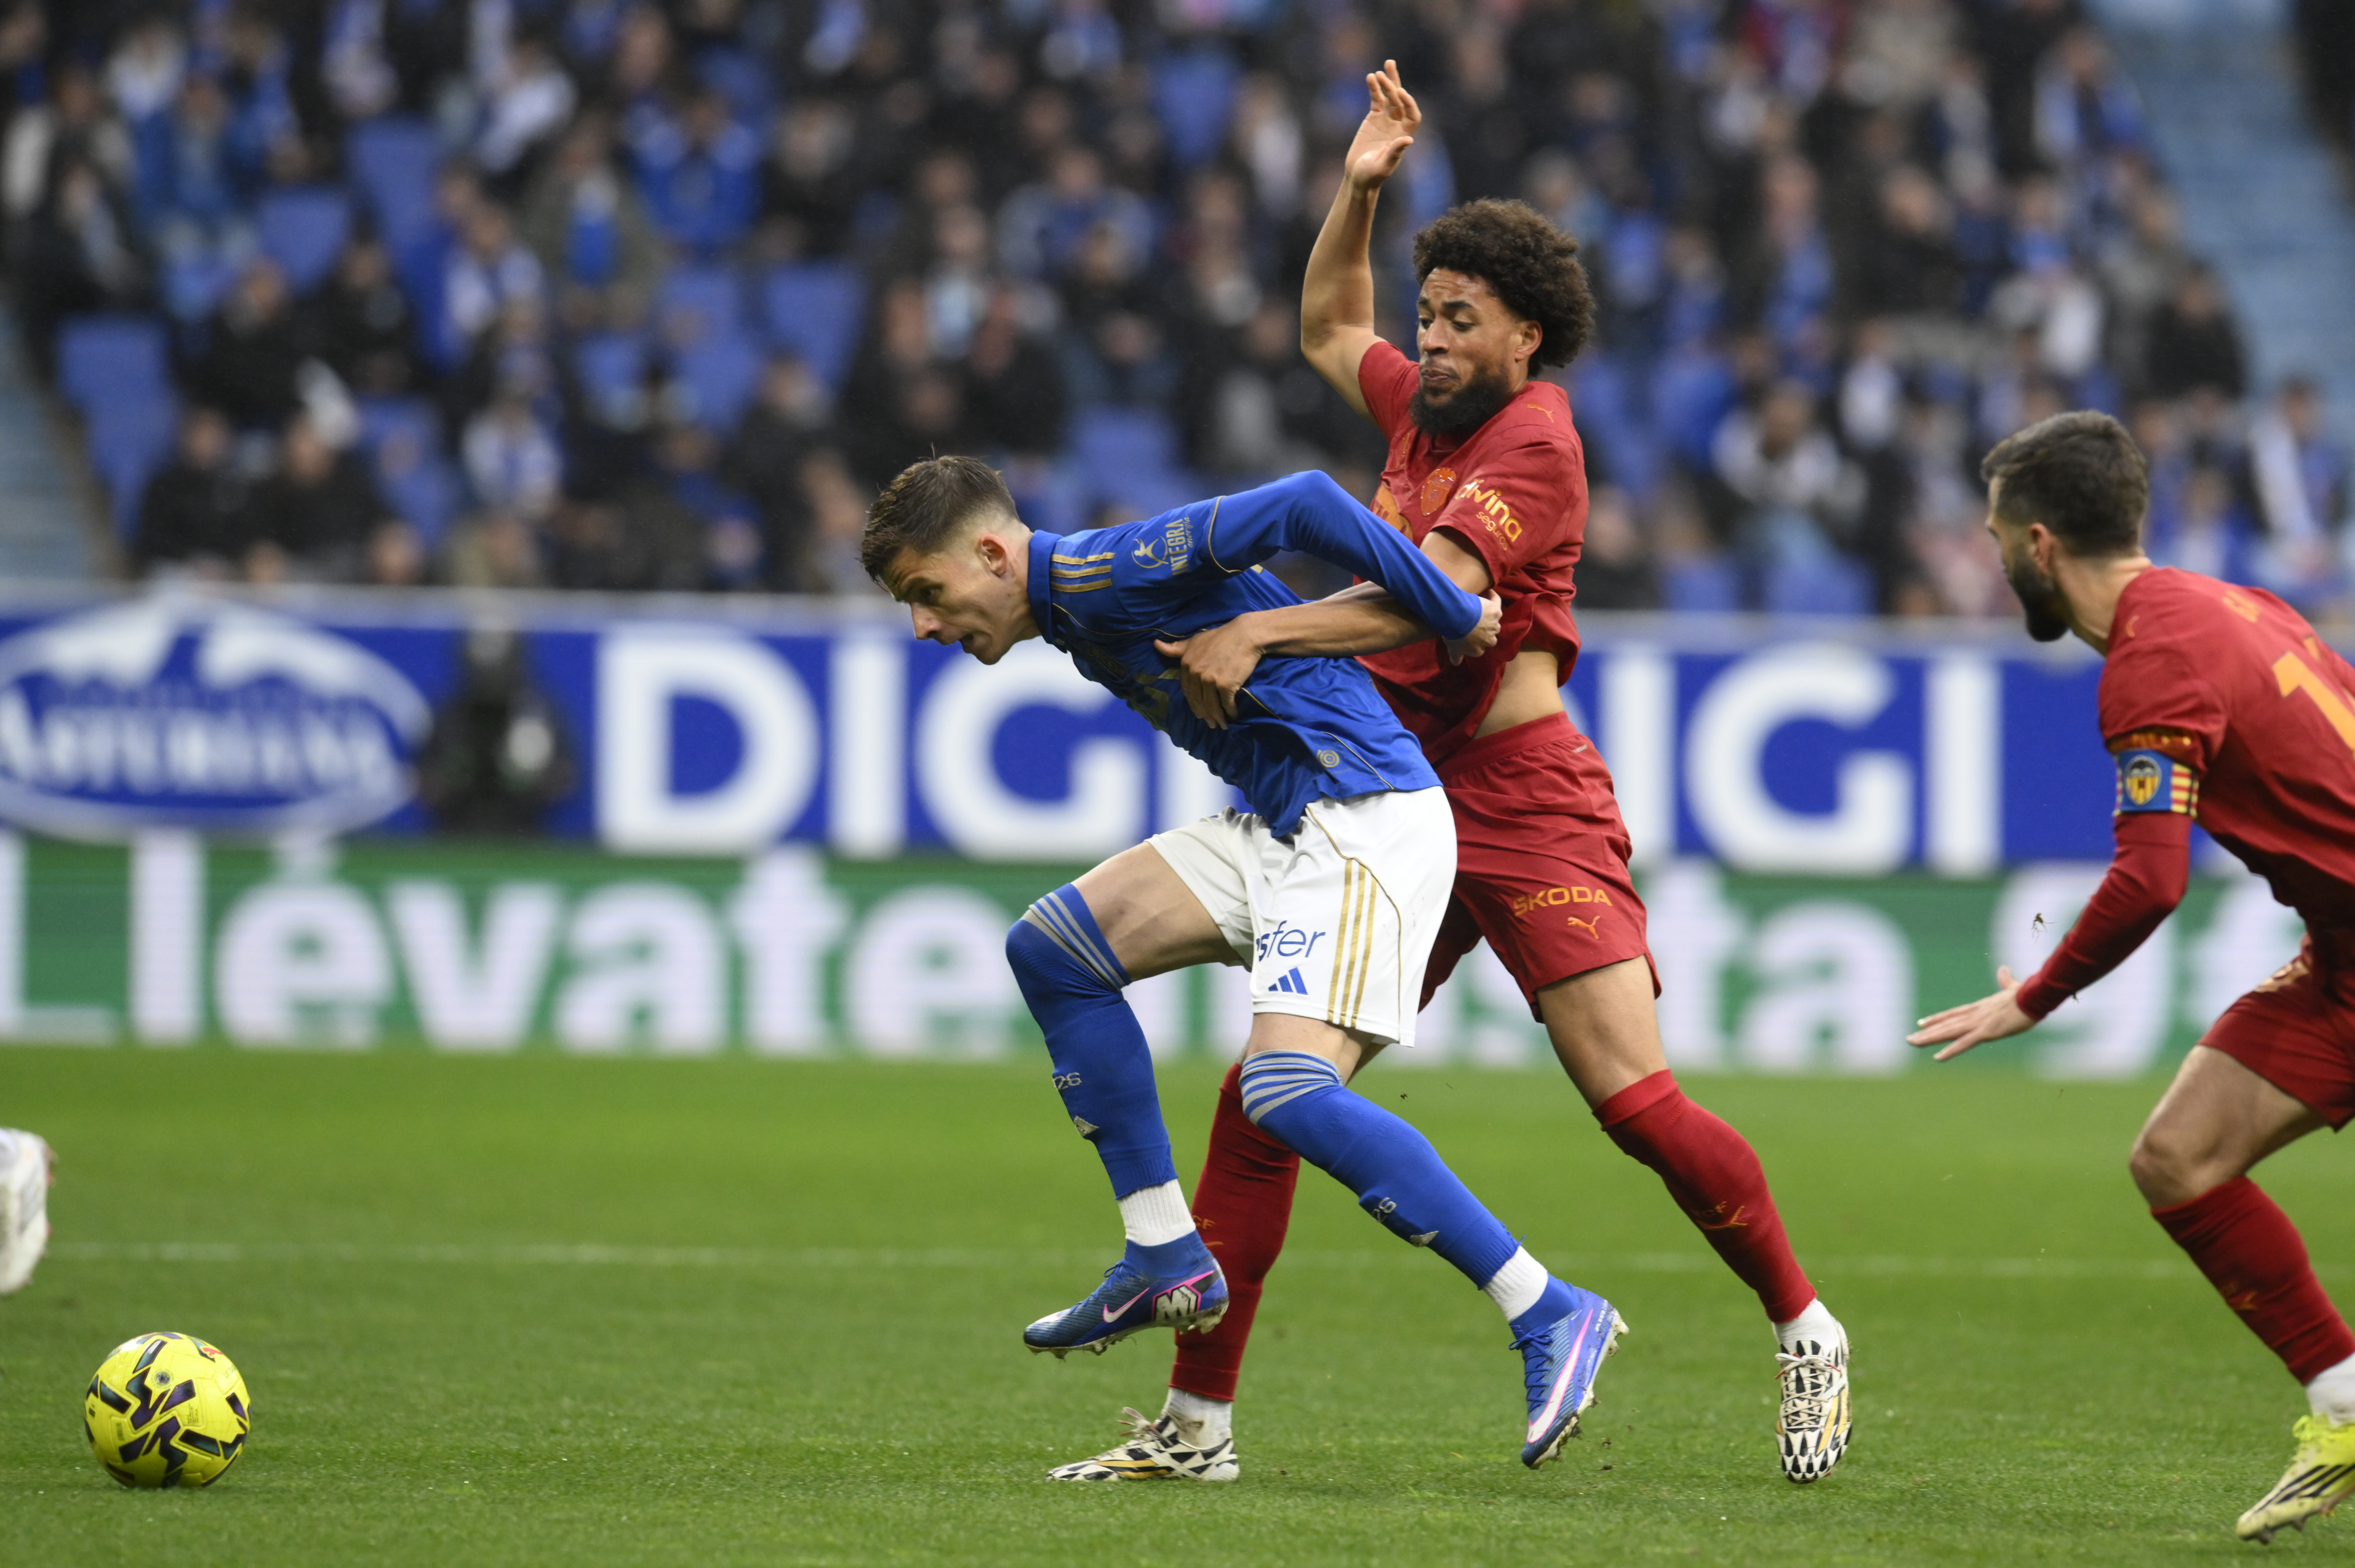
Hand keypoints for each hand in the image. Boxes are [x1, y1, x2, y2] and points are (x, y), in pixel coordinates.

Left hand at [1154, 616, 1266, 729]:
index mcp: (1187, 664)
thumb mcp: (1195, 640)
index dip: (1193, 703)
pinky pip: (1226, 704)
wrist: (1245, 635)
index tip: (1199, 711)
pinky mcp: (1225, 685)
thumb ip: (1176, 648)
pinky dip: (1230, 712)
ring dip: (1216, 718)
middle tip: (1210, 723)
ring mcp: (1210, 680)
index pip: (1187, 690)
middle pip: (1198, 701)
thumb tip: (1156, 644)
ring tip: (1221, 725)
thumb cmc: (1221, 636)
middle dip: (1204, 714)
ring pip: (1211, 705)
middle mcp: (1196, 673)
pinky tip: (1232, 716)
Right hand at [1343, 60, 1419, 195]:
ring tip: (1379, 70)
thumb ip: (1395, 152)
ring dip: (1386, 82)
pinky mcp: (1373, 118)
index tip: (1400, 93)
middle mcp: (1398, 125)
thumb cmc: (1371, 176)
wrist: (1358, 176)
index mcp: (1404, 136)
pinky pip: (1376, 100)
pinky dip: (1374, 89)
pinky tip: (1370, 77)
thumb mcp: (1383, 166)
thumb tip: (1409, 139)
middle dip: (1395, 84)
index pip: (1413, 115)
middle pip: (1401, 100)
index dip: (1409, 103)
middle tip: (1387, 69)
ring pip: (1389, 96)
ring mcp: (1386, 120)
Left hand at [1445, 592, 1501, 664]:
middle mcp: (1490, 639)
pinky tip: (1488, 592)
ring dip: (1488, 616)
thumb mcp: (1453, 649)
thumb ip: (1456, 657)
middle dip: (1485, 630)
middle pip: (1490, 635)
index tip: (1469, 635)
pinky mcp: (1495, 611)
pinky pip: (1496, 602)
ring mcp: (1494, 625)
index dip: (1475, 641)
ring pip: (1494, 621)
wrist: (1458, 618)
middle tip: (1475, 622)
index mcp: (1479, 650)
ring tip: (1479, 609)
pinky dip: (1492, 597)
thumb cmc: (1454, 634)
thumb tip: (1456, 664)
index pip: (1480, 647)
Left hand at [1906, 966, 2036, 1061]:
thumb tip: (2003, 969)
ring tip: (1913, 1043)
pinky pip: (1965, 1043)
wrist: (2035, 996)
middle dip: (1927, 1032)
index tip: (1922, 1023)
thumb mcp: (2013, 988)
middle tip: (1909, 1038)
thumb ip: (2005, 981)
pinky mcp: (1987, 1031)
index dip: (1937, 1019)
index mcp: (1981, 1007)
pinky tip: (1937, 1057)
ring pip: (1949, 1032)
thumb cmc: (2027, 993)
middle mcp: (1975, 1014)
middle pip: (1946, 1024)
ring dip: (1930, 1038)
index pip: (1953, 1013)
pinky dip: (1951, 1050)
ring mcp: (1979, 1023)